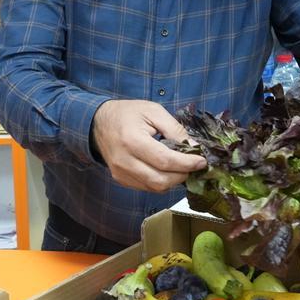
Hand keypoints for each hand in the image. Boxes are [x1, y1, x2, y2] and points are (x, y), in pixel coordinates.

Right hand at [92, 100, 206, 191]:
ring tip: (183, 168)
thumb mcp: (154, 111)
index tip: (201, 161)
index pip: (164, 161)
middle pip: (161, 180)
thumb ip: (175, 129)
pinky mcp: (121, 179)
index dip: (186, 164)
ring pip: (155, 188)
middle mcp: (124, 161)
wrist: (98, 122)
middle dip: (183, 175)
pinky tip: (168, 170)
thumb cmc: (127, 113)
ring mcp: (121, 173)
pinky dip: (161, 182)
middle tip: (194, 166)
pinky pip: (147, 187)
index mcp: (132, 140)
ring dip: (173, 181)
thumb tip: (194, 148)